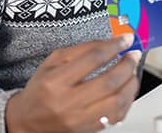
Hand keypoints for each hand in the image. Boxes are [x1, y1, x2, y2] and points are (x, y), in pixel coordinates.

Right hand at [5, 34, 141, 132]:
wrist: (28, 121)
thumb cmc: (41, 89)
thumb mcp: (53, 62)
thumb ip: (80, 50)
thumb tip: (110, 42)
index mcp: (55, 81)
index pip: (92, 59)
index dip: (114, 46)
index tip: (125, 39)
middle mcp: (67, 102)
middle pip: (108, 82)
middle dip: (127, 65)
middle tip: (133, 55)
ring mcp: (79, 119)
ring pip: (116, 102)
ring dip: (131, 84)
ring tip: (132, 72)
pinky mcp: (88, 130)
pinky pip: (116, 116)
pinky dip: (127, 101)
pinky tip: (126, 90)